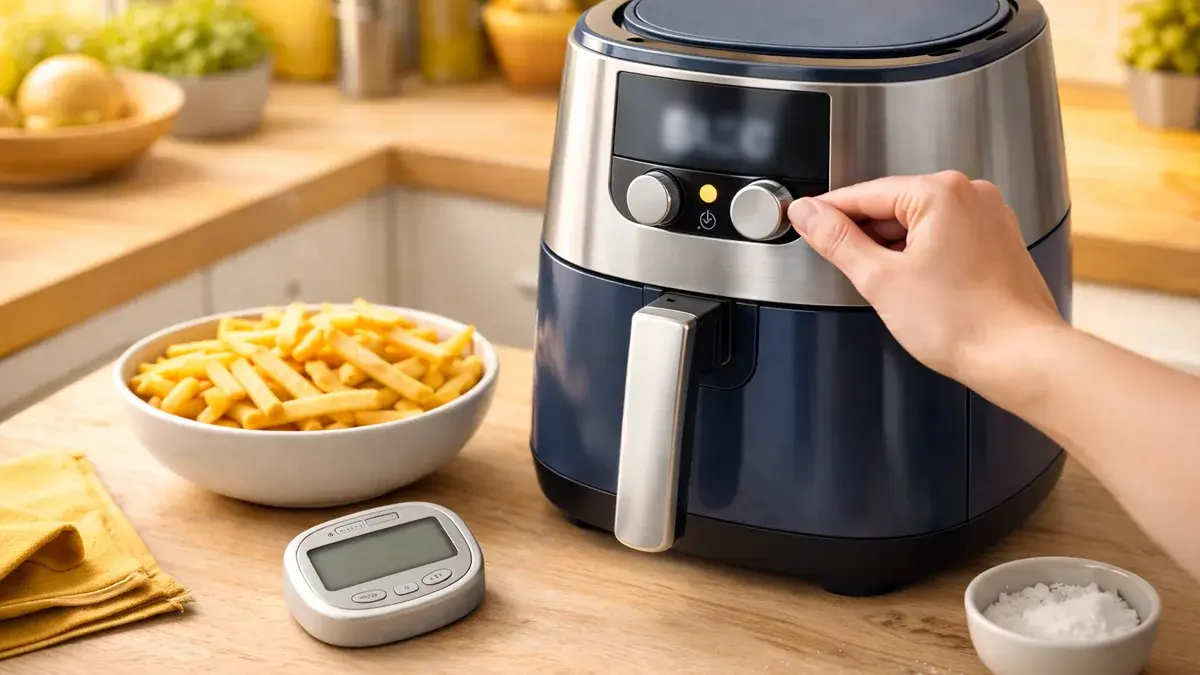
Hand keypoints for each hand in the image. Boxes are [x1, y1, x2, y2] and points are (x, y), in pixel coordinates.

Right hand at [787, 171, 1066, 384]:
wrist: (1020, 357)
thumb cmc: (964, 322)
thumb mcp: (880, 279)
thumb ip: (838, 241)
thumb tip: (808, 214)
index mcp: (941, 192)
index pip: (864, 193)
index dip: (828, 212)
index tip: (803, 222)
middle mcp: (971, 194)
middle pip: (893, 205)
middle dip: (862, 232)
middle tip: (835, 261)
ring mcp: (989, 217)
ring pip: (919, 222)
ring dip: (892, 246)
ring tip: (877, 282)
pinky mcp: (998, 241)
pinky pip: (945, 235)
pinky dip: (921, 254)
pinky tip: (912, 285)